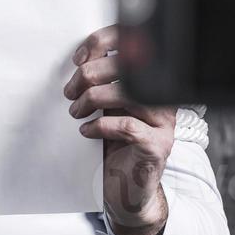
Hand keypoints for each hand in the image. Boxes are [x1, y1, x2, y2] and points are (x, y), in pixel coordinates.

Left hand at [64, 24, 174, 234]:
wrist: (129, 191)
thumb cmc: (117, 147)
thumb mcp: (109, 108)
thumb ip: (104, 83)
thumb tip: (82, 60)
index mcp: (153, 83)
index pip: (135, 45)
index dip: (103, 43)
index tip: (78, 58)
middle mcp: (163, 99)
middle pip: (128, 68)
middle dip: (89, 75)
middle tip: (70, 91)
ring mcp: (164, 123)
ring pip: (128, 94)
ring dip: (92, 99)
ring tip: (76, 111)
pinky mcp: (156, 146)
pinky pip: (127, 126)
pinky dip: (100, 124)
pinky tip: (86, 130)